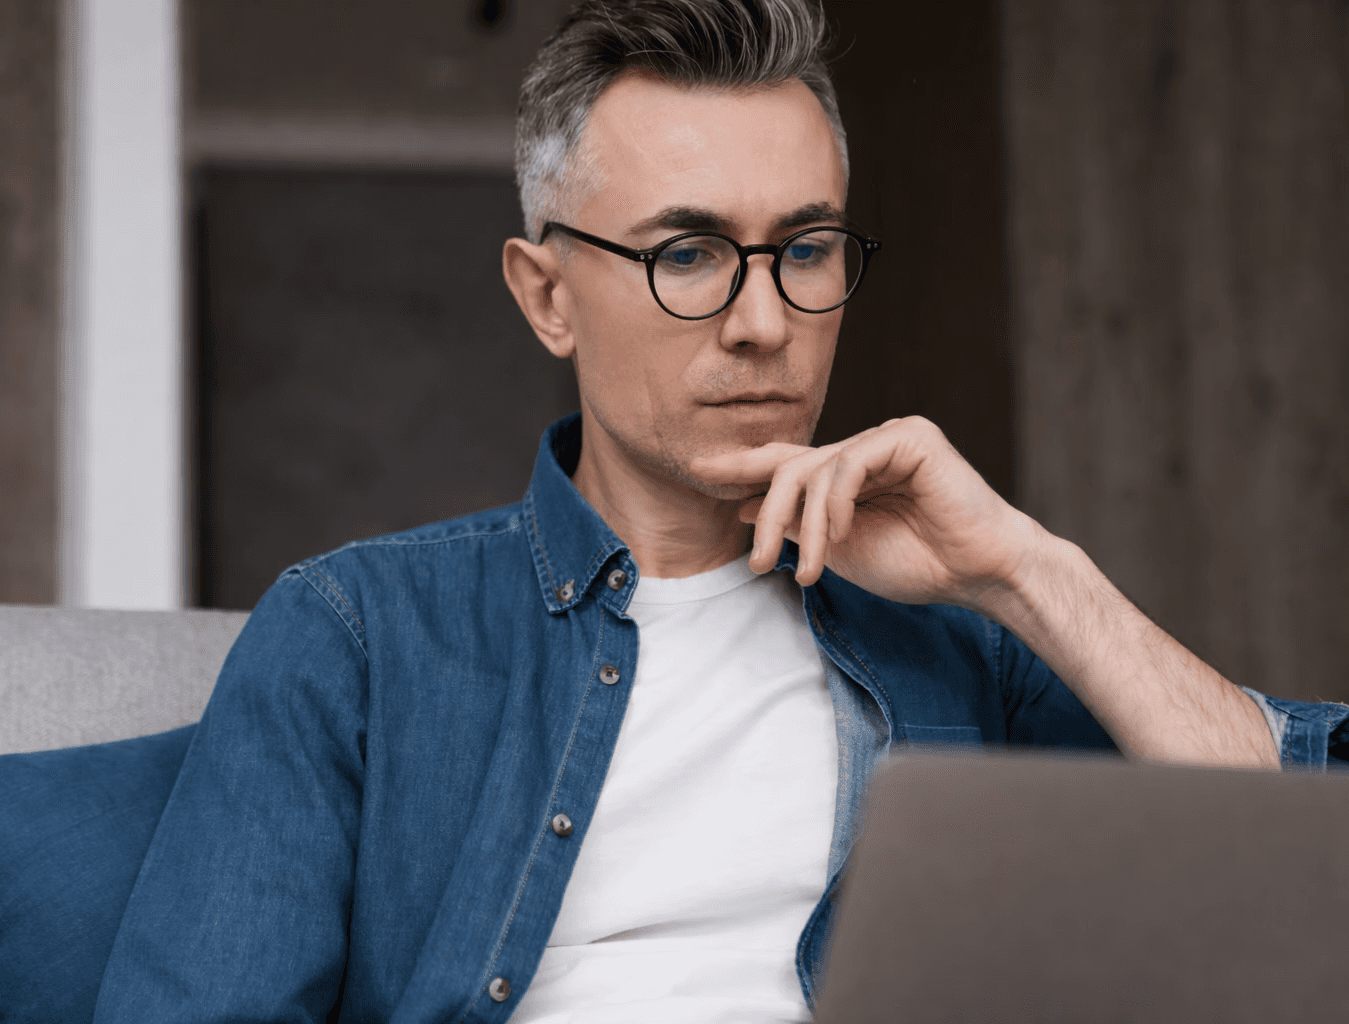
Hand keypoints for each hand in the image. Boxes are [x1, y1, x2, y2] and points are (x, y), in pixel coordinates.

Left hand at [690, 417, 1044, 610]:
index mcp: (849, 474)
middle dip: (768, 515)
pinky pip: (849, 463)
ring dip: (802, 525)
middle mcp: (865, 449)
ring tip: (807, 568)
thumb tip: (744, 506)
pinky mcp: (910, 435)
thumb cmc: (919, 565)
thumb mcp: (838, 550)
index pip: (788, 462)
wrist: (980, 574)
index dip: (744, 466)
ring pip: (817, 469)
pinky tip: (838, 535)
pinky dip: (835, 503)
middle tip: (754, 562)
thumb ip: (796, 525)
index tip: (698, 469)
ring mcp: (887, 437)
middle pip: (793, 466)